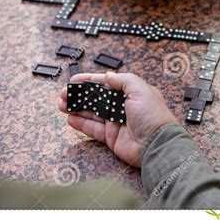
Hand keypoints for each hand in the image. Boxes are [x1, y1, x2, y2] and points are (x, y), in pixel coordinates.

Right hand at [58, 72, 177, 166]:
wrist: (157, 144)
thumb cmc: (152, 116)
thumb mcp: (140, 90)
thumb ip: (122, 80)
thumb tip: (108, 75)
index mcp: (130, 93)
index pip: (106, 84)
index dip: (89, 81)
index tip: (74, 80)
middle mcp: (122, 107)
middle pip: (96, 99)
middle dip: (79, 95)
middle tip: (63, 94)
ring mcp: (116, 122)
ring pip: (92, 113)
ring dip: (76, 108)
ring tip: (62, 105)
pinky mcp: (111, 137)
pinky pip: (93, 129)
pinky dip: (81, 124)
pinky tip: (70, 119)